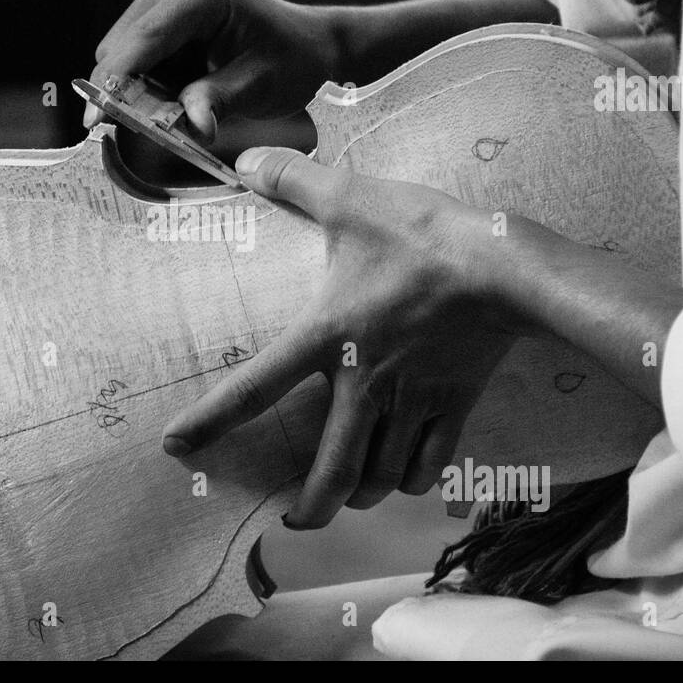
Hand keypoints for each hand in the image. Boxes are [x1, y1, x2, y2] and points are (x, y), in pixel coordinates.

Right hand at [84, 0, 342, 140]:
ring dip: (137, 89)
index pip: (142, 41)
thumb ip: (221, 101)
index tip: (94, 120)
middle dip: (126, 92)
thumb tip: (192, 125)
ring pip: (119, 53)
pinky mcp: (157, 8)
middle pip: (119, 48)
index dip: (113, 82)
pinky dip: (146, 81)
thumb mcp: (263, 87)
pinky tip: (181, 89)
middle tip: (160, 128)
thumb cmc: (292, 61)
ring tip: (184, 105)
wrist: (307, 44)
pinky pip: (132, 54)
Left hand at [162, 147, 523, 528]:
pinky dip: (413, 480)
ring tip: (348, 498)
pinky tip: (405, 478)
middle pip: (332, 469)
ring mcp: (411, 401)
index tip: (176, 447)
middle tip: (293, 524)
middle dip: (310, 508)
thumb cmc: (422, 236)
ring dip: (361, 494)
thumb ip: (293, 180)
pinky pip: (430, 464)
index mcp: (324, 337)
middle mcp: (362, 382)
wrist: (506, 269)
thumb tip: (244, 159)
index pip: (253, 386)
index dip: (209, 420)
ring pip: (382, 474)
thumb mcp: (350, 199)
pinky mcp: (454, 405)